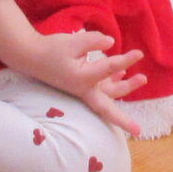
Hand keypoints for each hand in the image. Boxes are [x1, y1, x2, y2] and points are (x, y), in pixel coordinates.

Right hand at [11, 27, 147, 132]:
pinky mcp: (80, 83)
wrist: (30, 56)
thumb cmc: (51, 50)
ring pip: (107, 95)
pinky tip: (122, 71)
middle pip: (107, 108)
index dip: (126, 60)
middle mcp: (84, 89)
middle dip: (122, 119)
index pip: (110, 70)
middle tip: (138, 130)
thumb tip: (111, 43)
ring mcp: (82, 88)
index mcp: (83, 80)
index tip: (139, 54)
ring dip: (125, 88)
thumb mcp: (72, 42)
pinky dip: (113, 81)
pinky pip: (101, 87)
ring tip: (142, 78)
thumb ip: (93, 41)